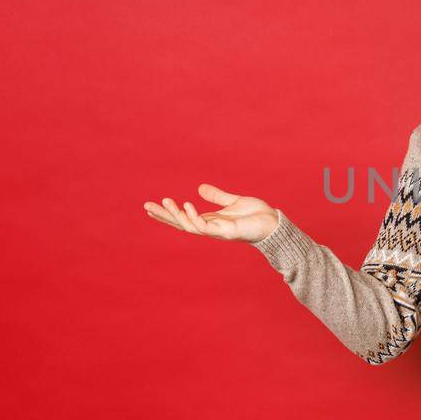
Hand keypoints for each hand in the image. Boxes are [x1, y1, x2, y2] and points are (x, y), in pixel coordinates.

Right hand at [143, 183, 280, 242]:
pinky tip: (186, 205)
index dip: (167, 213)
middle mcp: (210, 228)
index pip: (183, 218)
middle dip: (164, 216)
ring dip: (176, 215)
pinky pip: (205, 226)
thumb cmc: (256, 215)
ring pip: (189, 226)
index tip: (150, 206)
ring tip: (165, 201)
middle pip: (181, 224)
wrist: (273, 224)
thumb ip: (217, 196)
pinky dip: (194, 217)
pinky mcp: (226, 232)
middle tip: (146, 206)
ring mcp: (217, 231)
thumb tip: (200, 187)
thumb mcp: (233, 201)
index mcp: (210, 221)